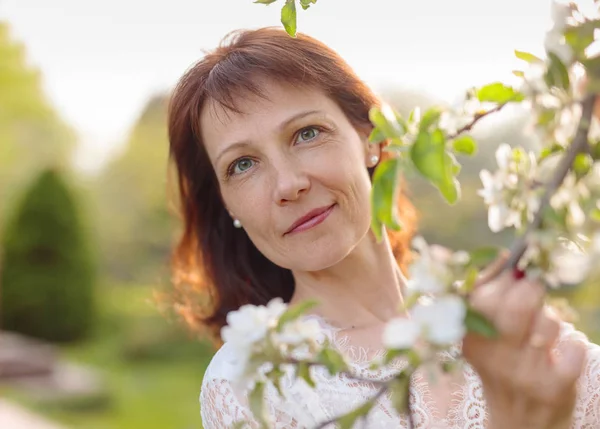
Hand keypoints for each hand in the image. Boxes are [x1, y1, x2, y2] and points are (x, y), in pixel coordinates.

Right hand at [463, 271, 586, 428]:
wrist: (518, 423)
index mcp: (470, 339)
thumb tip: (505, 255)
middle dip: (532, 289)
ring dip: (553, 321)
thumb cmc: (502, 367)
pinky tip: (565, 352)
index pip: (483, 295)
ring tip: (546, 334)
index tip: (516, 271)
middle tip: (535, 290)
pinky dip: (575, 343)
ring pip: (549, 323)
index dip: (505, 277)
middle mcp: (492, 356)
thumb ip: (487, 293)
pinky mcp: (552, 388)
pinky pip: (574, 346)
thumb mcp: (483, 336)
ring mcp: (522, 373)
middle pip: (517, 305)